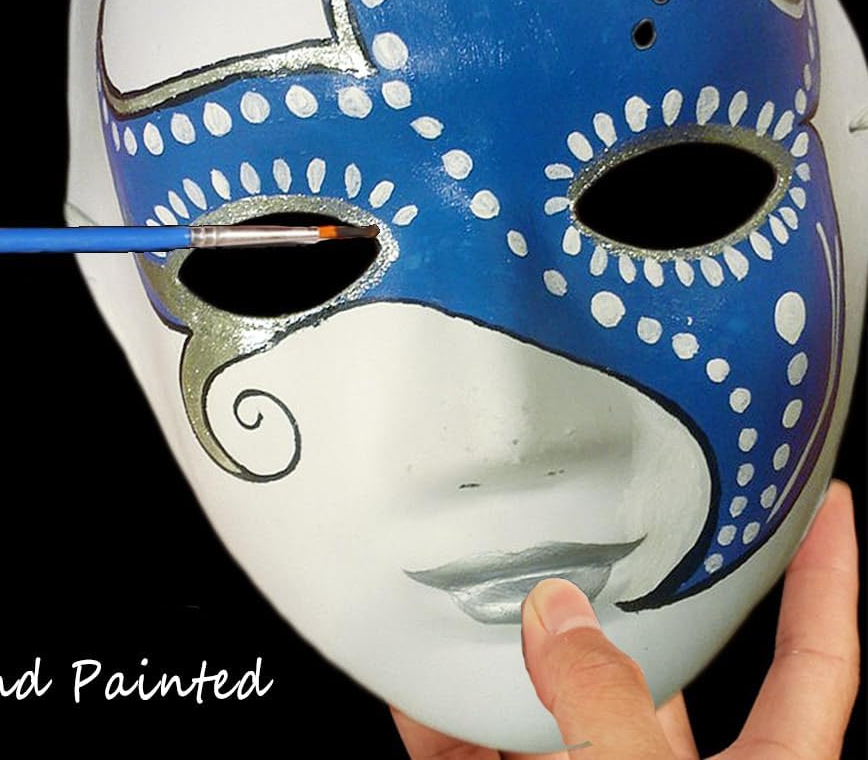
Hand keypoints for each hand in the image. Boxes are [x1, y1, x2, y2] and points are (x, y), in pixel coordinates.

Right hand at [393, 479, 858, 757]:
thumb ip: (608, 708)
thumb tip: (557, 618)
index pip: (812, 656)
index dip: (824, 574)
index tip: (824, 496)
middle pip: (655, 667)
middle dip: (614, 593)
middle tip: (584, 516)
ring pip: (550, 707)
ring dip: (508, 653)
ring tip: (479, 578)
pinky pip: (468, 749)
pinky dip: (435, 710)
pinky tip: (405, 668)